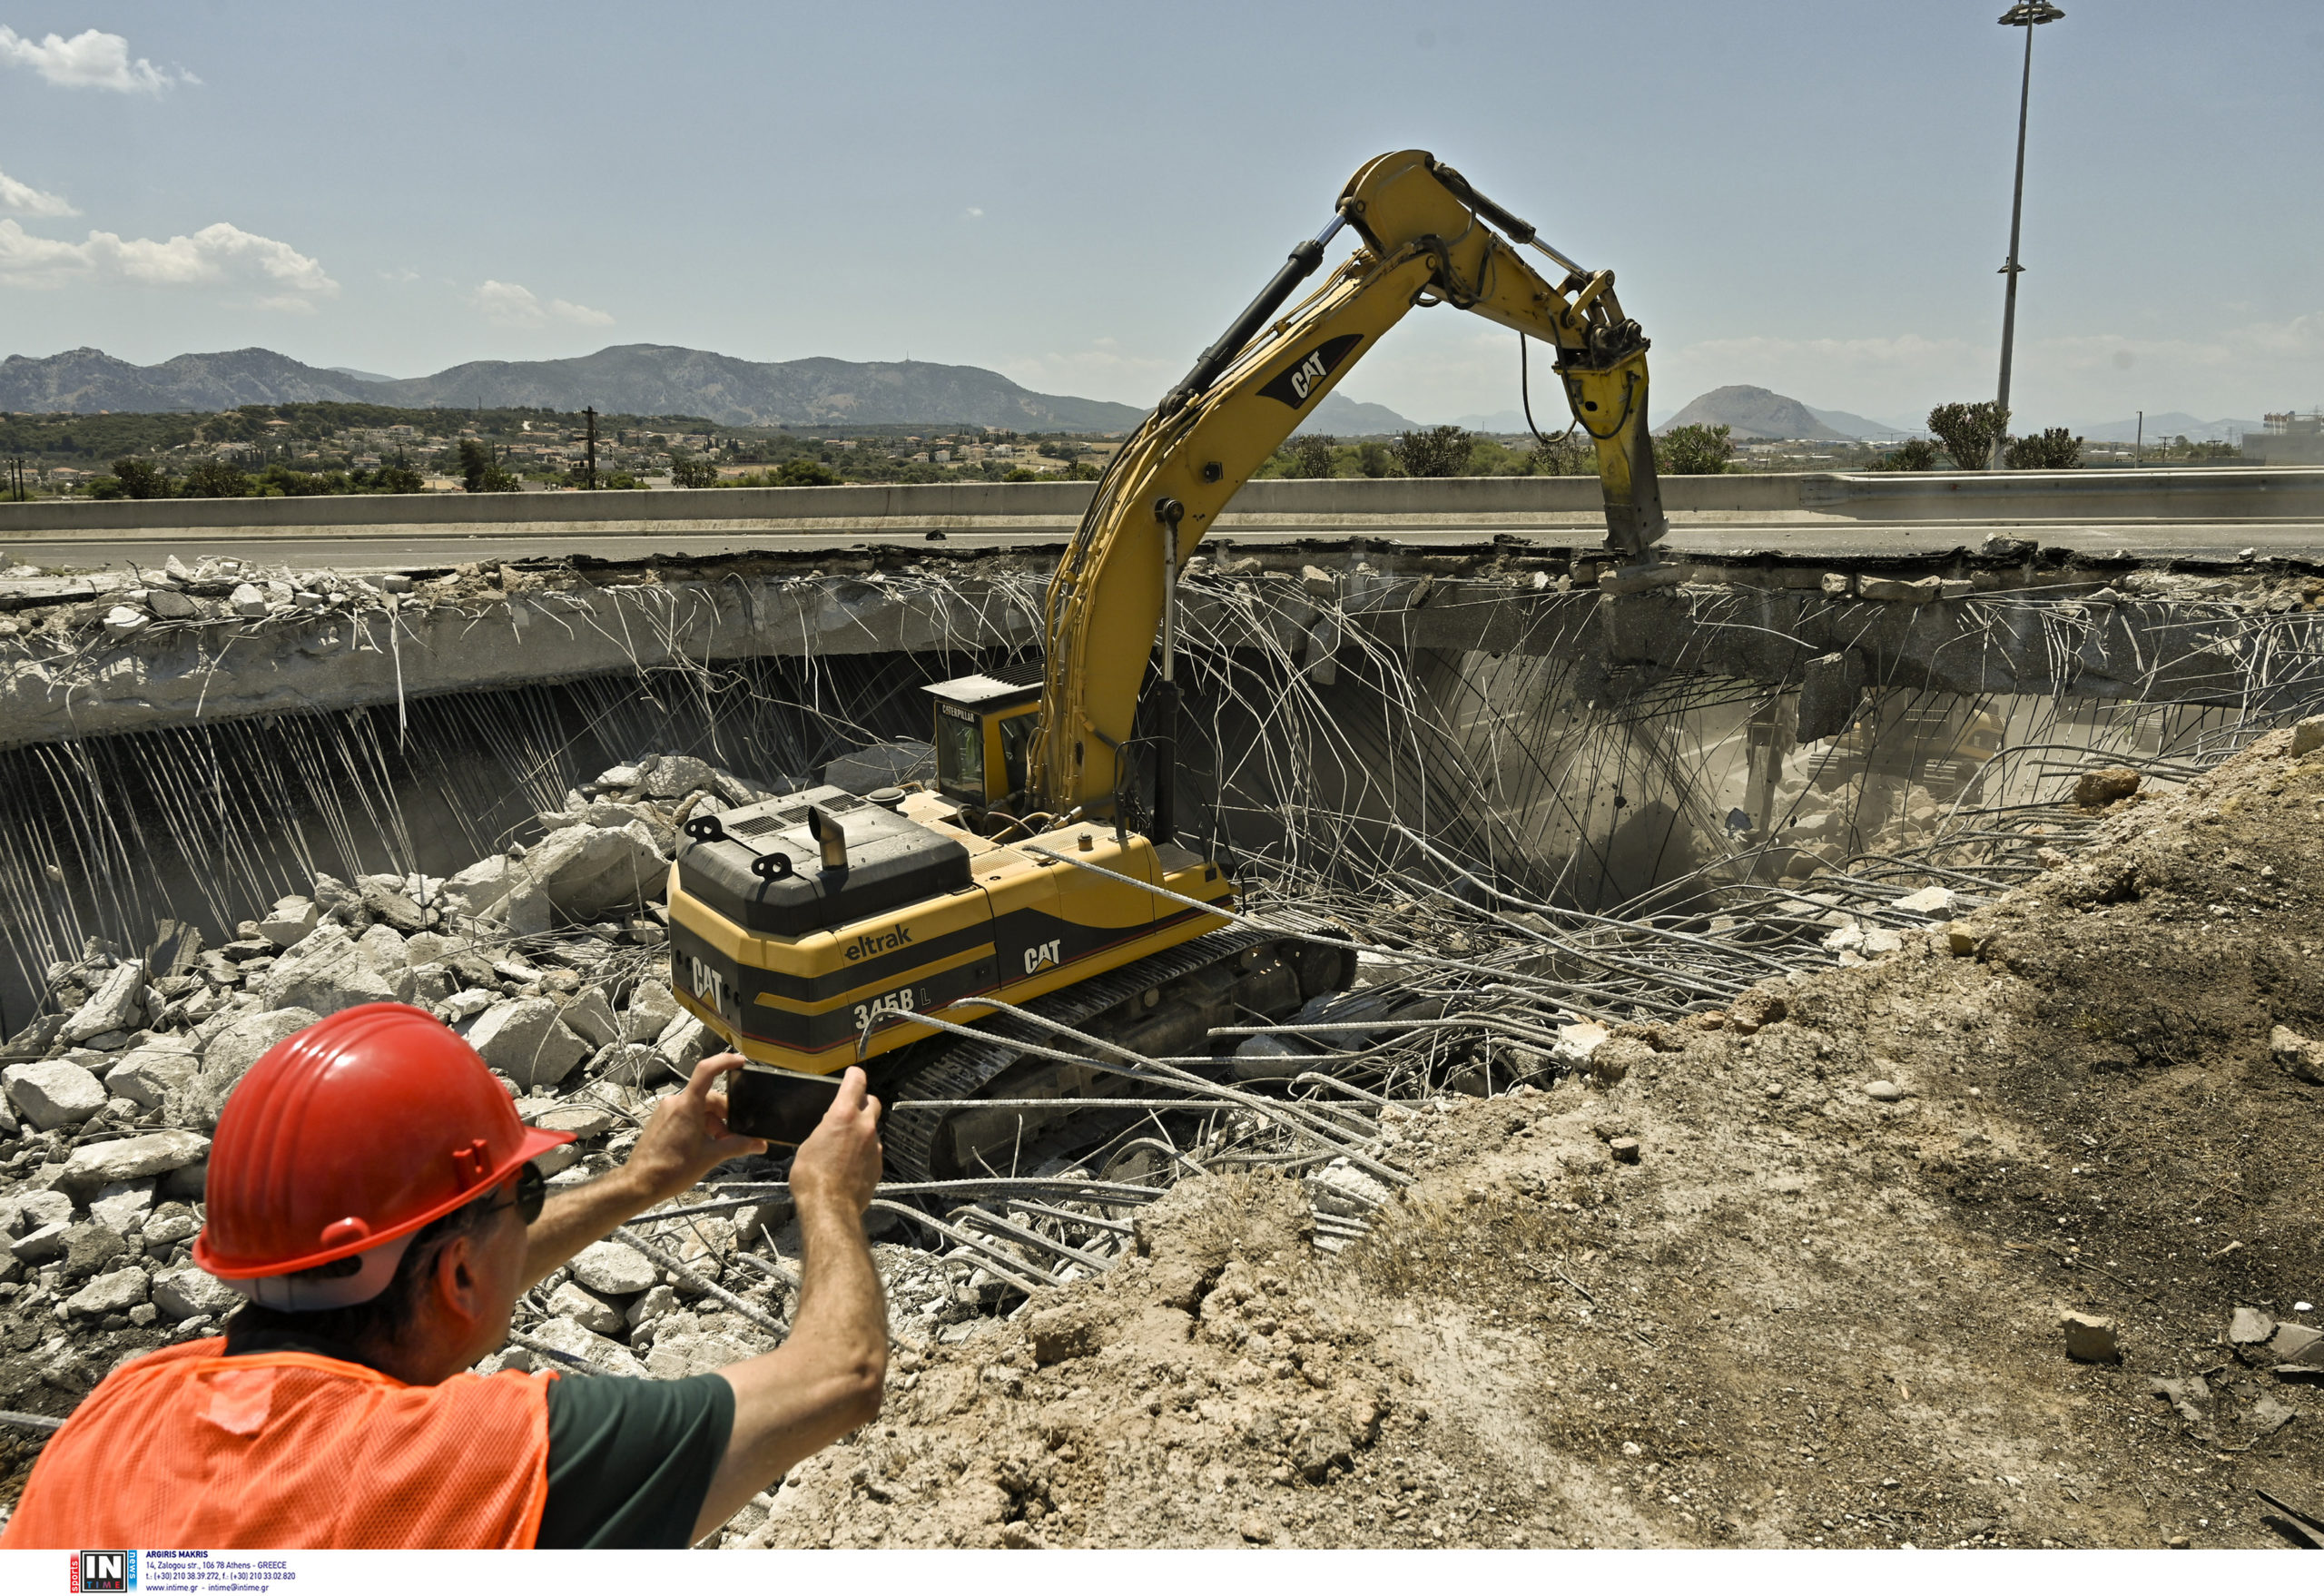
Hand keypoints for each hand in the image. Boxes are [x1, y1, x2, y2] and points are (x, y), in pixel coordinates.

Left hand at [619, 1053, 767, 1206]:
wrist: (641, 1183)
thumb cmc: (671, 1170)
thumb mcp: (711, 1156)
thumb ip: (738, 1146)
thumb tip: (759, 1144)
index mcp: (688, 1106)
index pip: (706, 1071)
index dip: (725, 1061)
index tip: (740, 1062)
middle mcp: (675, 1103)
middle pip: (708, 1097)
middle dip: (725, 1115)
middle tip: (734, 1135)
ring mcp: (666, 1111)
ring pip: (698, 1108)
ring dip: (713, 1123)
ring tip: (718, 1146)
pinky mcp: (661, 1120)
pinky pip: (686, 1115)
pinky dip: (699, 1126)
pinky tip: (703, 1146)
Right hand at [788, 1067, 881, 1219]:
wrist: (830, 1207)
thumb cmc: (812, 1178)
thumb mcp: (808, 1145)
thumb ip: (824, 1130)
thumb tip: (828, 1130)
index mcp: (843, 1115)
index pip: (856, 1082)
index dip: (854, 1075)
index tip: (853, 1074)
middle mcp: (864, 1126)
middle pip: (872, 1102)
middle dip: (863, 1102)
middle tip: (850, 1109)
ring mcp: (874, 1145)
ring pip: (873, 1128)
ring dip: (863, 1130)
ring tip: (845, 1143)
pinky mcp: (878, 1164)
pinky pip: (873, 1149)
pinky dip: (864, 1150)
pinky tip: (850, 1162)